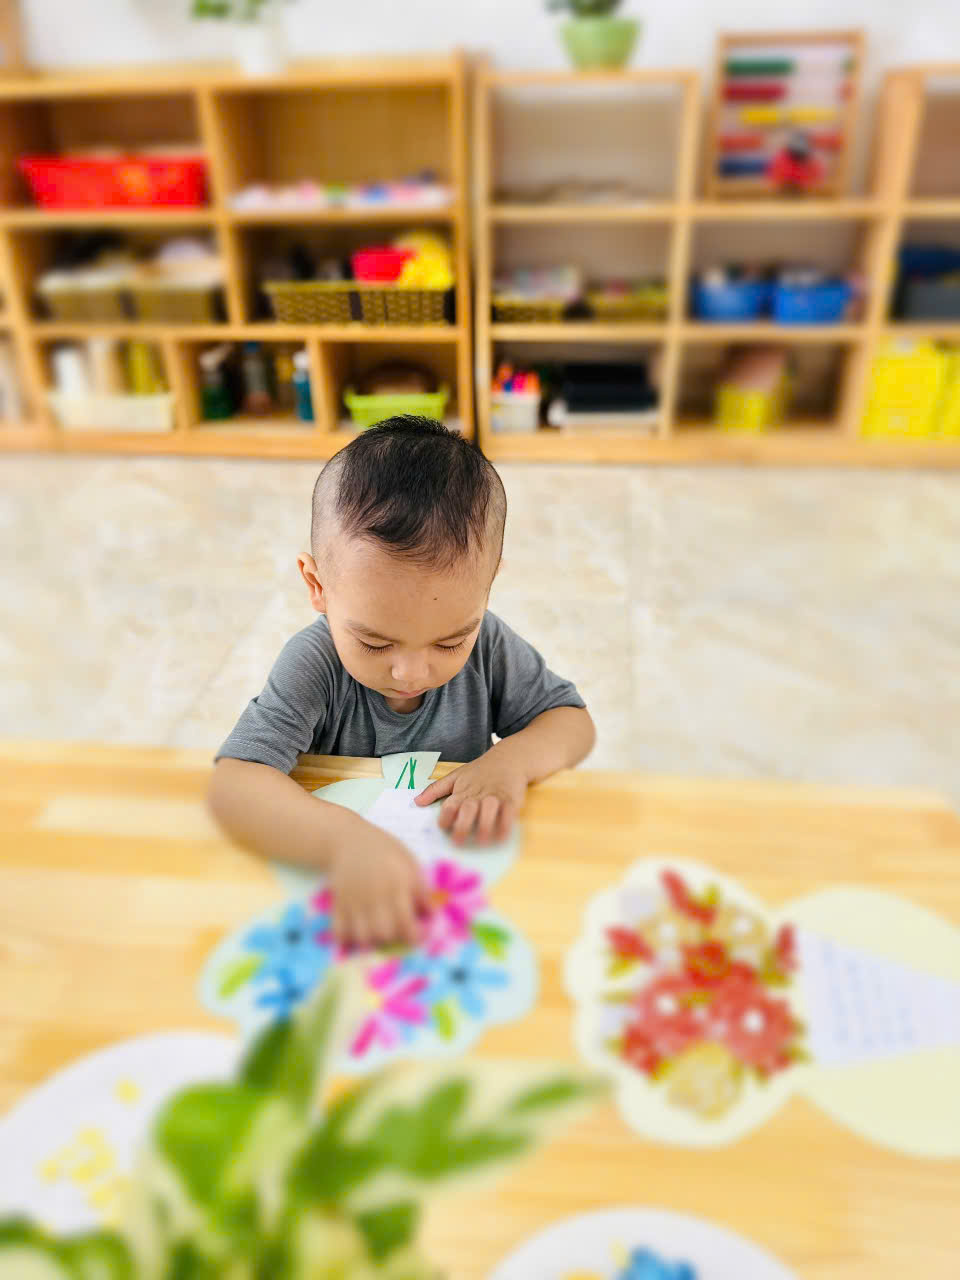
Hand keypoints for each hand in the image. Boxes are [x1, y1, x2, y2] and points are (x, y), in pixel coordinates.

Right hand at [328, 823, 429, 948]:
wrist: (348, 838)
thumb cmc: (384, 850)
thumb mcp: (409, 863)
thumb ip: (421, 889)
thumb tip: (432, 914)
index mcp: (396, 884)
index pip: (407, 922)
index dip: (416, 935)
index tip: (420, 934)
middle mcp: (374, 896)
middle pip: (384, 934)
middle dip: (395, 938)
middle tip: (399, 929)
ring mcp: (354, 901)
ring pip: (362, 937)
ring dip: (373, 940)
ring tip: (379, 931)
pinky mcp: (338, 904)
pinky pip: (340, 932)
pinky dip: (349, 938)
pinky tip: (358, 931)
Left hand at [415, 750, 526, 844]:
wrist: (508, 758)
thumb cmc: (479, 771)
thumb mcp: (456, 776)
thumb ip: (435, 789)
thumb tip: (416, 802)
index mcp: (462, 790)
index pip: (451, 803)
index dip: (445, 815)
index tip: (442, 827)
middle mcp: (478, 794)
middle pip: (468, 809)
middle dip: (463, 825)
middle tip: (458, 841)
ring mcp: (495, 797)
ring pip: (489, 809)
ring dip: (485, 825)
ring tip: (481, 841)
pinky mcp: (511, 799)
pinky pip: (508, 812)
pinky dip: (505, 824)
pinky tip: (501, 837)